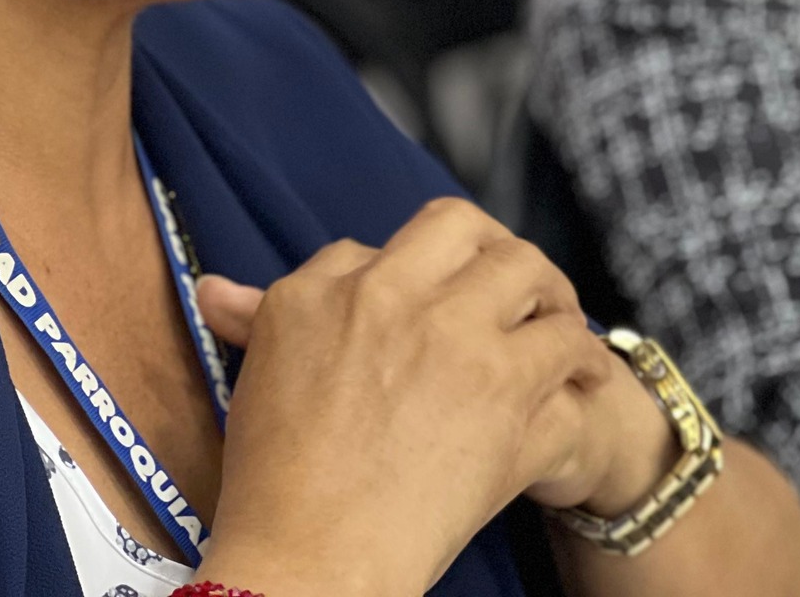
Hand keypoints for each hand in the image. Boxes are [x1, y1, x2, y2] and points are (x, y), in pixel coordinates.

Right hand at [201, 269, 678, 523]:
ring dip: (558, 309)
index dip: (433, 262)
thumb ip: (258, 313)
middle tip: (524, 292)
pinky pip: (569, 367)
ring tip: (562, 335)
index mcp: (340, 288)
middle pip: (481, 237)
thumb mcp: (258, 374)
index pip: (405, 238)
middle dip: (510, 258)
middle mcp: (405, 302)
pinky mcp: (514, 409)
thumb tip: (218, 288)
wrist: (308, 562)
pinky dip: (581, 379)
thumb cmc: (273, 480)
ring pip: (541, 288)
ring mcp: (467, 352)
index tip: (446, 290)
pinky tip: (578, 393)